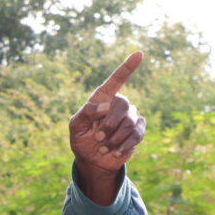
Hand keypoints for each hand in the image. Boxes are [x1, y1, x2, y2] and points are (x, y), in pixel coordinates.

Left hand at [68, 51, 145, 202]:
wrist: (93, 160)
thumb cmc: (82, 140)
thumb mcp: (75, 127)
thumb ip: (85, 113)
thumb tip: (106, 106)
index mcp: (102, 99)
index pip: (116, 80)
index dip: (127, 67)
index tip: (139, 53)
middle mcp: (118, 105)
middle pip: (123, 105)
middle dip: (109, 124)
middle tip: (98, 138)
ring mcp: (130, 117)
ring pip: (130, 122)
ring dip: (114, 138)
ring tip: (103, 147)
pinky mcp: (138, 131)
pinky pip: (136, 134)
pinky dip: (123, 146)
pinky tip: (114, 152)